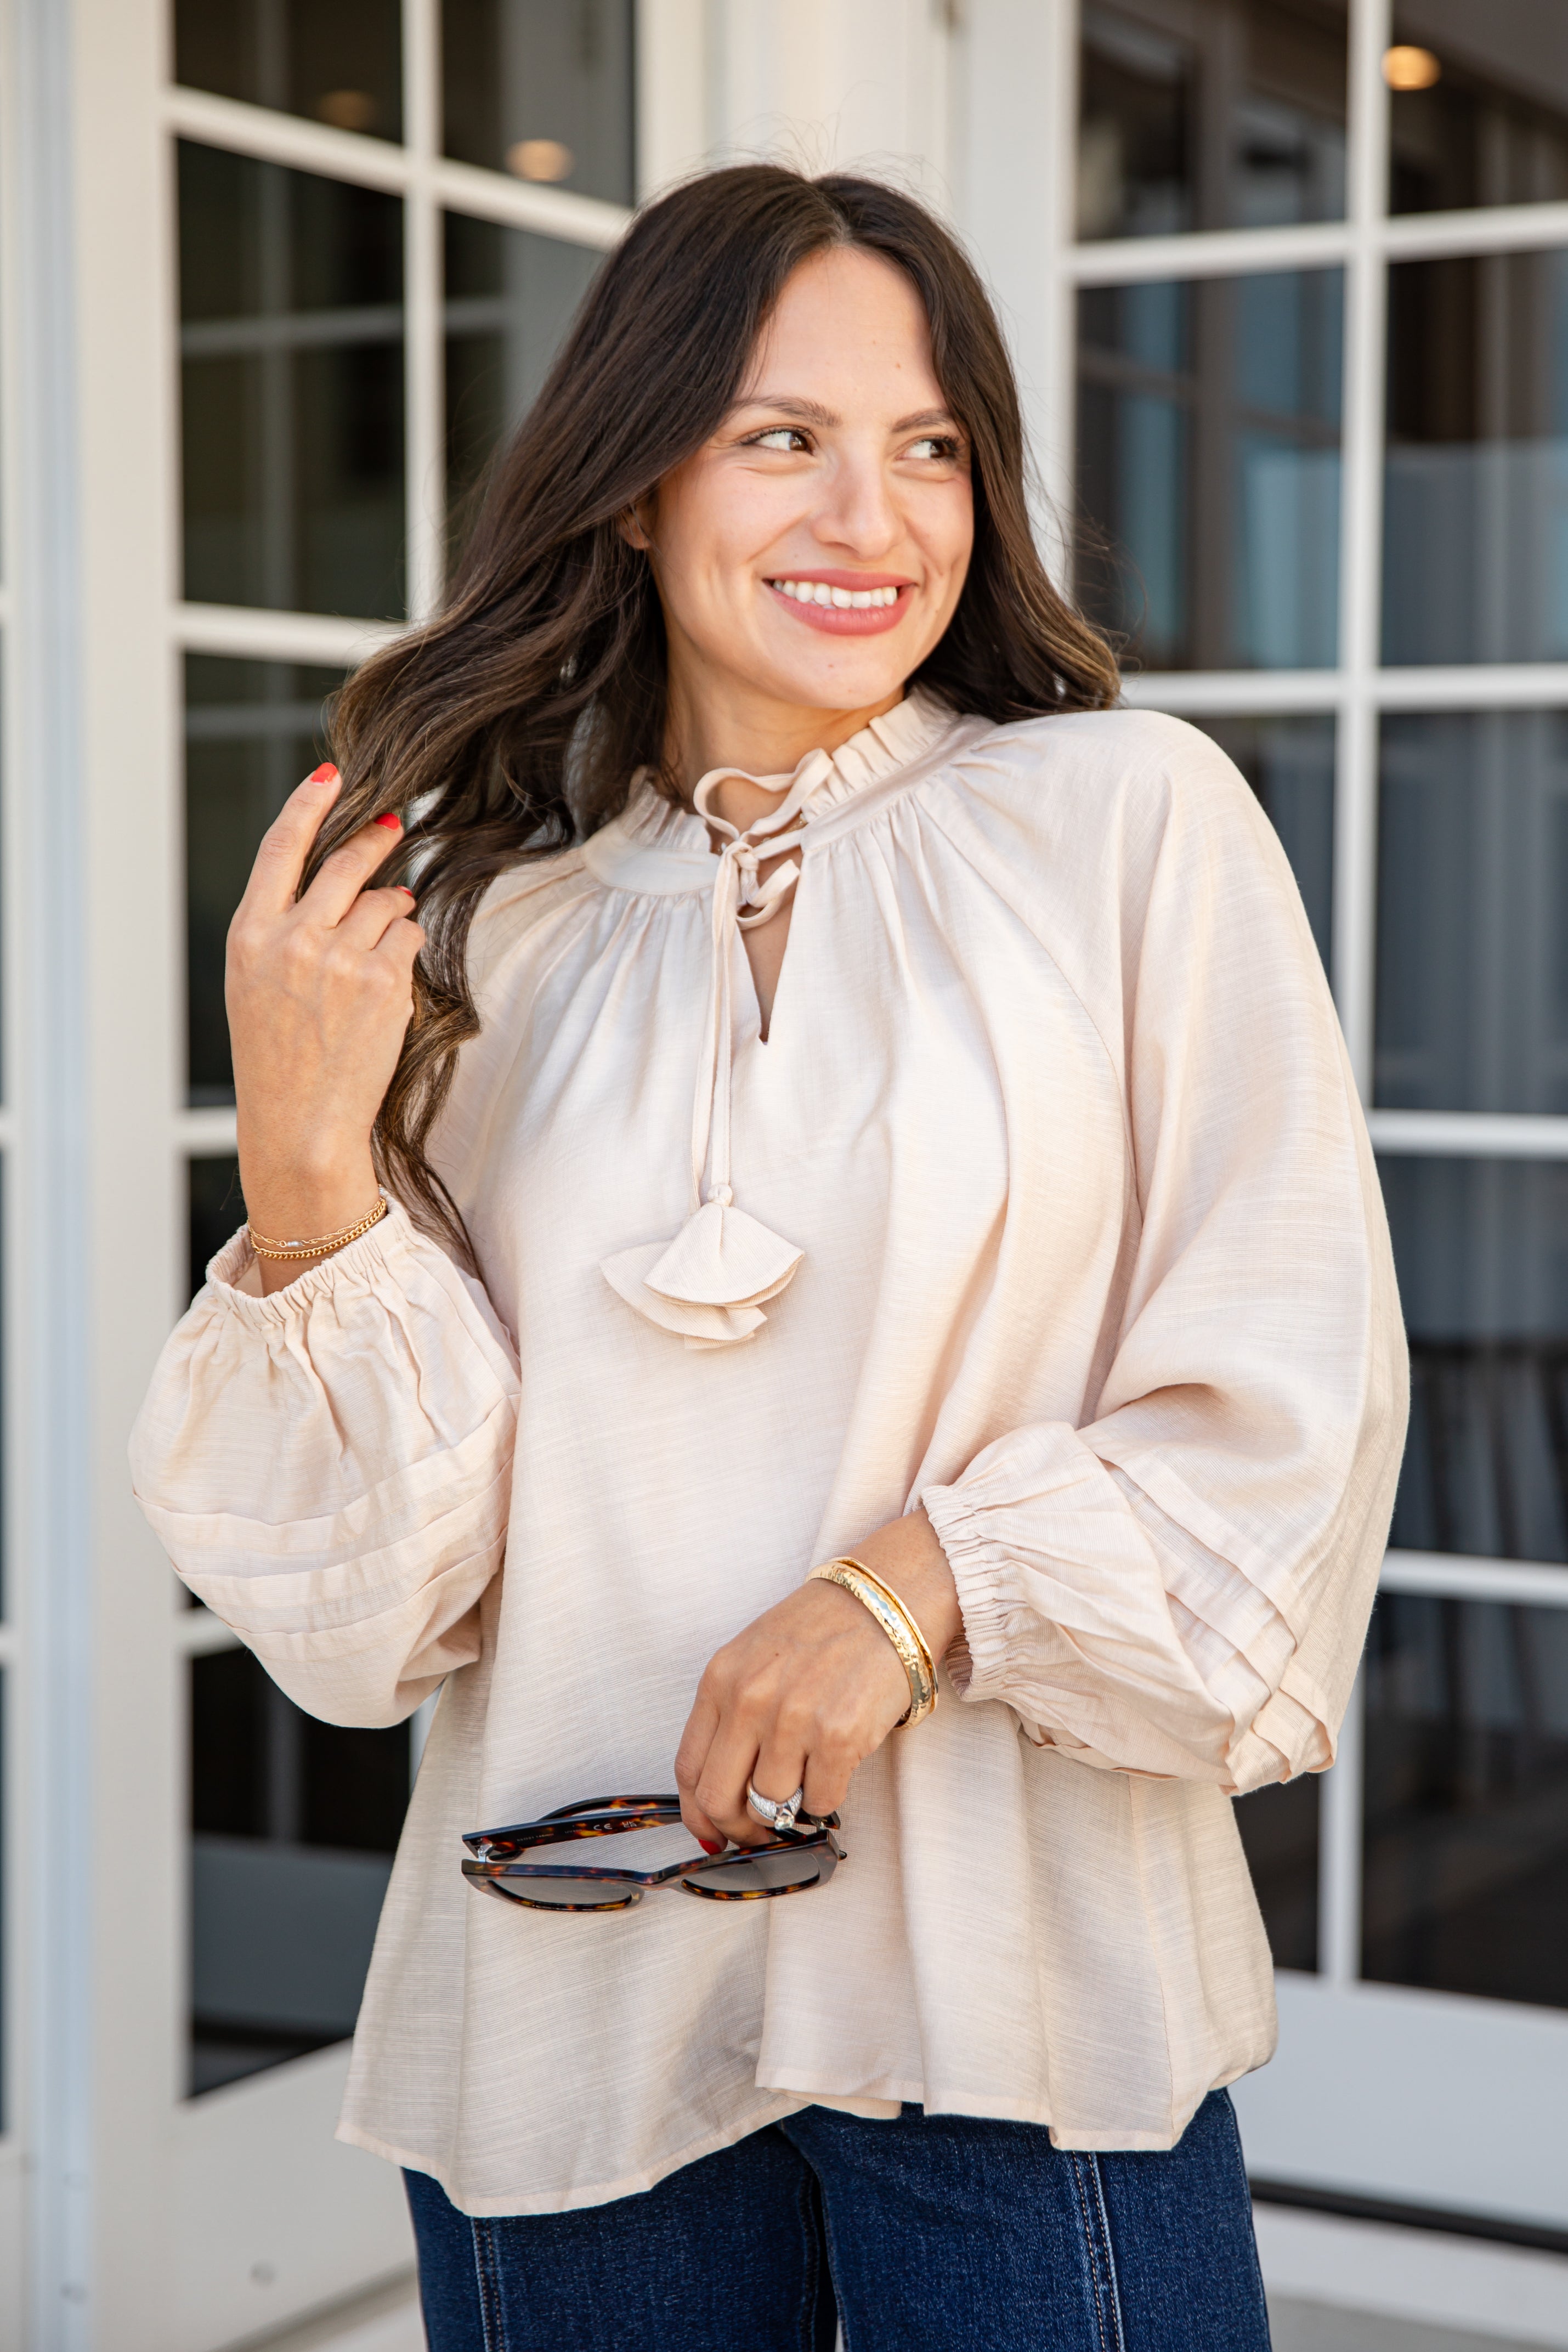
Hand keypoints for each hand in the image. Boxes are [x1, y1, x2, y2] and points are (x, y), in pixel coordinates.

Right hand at [227, 765, 422, 1291]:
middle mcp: (293, 939)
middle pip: (346, 863)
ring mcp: (340, 959)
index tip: (331, 775)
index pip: (282, 847)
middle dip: (375, 837)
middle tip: (393, 824)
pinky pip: (408, 939)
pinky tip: (387, 982)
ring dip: (393, 914)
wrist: (299, 1123)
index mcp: (250, 934)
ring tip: (374, 953)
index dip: (310, 804)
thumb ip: (291, 927)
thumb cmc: (277, 1055)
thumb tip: (357, 883)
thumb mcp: (258, 982)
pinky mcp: (383, 982)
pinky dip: (406, 950)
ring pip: (388, 902)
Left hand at [674, 1510, 962, 1849]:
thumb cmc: (822, 1629)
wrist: (886, 1600)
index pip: (689, 1769)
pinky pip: (820, 1803)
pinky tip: (834, 1773)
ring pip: (771, 1806)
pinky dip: (826, 1802)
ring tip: (808, 1785)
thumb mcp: (755, 1658)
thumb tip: (721, 1790)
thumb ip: (731, 1715)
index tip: (712, 1832)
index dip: (698, 1813)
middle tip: (759, 1831)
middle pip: (721, 1798)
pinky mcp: (839, 1737)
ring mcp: (793, 1720)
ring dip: (789, 1811)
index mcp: (721, 1680)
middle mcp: (749, 1701)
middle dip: (739, 1828)